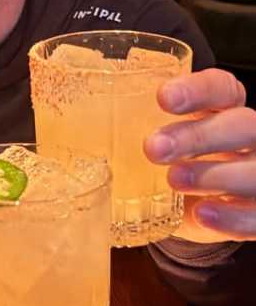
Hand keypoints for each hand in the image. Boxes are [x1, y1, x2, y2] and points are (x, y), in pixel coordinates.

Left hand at [144, 69, 255, 241]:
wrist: (201, 208)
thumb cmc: (177, 161)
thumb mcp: (160, 138)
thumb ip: (132, 126)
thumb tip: (66, 124)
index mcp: (224, 108)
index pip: (222, 88)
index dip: (197, 90)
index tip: (163, 97)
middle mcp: (248, 136)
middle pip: (241, 125)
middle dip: (197, 136)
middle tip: (153, 147)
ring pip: (253, 170)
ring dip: (212, 174)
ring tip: (173, 179)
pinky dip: (231, 217)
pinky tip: (203, 214)